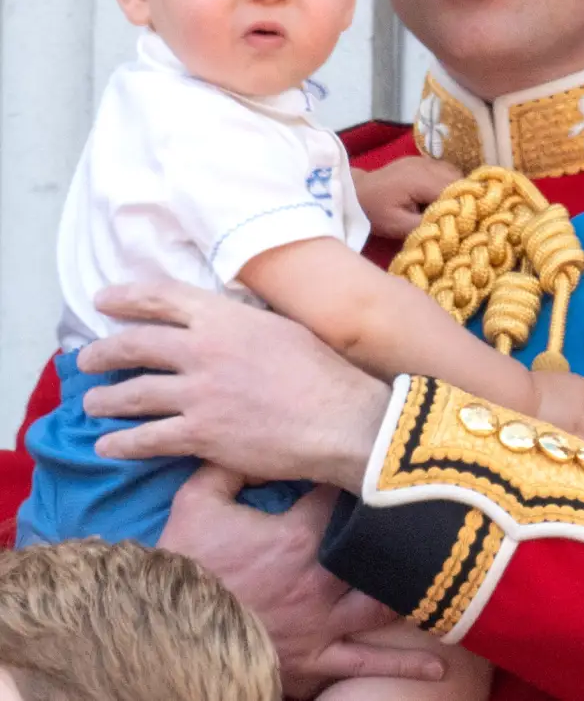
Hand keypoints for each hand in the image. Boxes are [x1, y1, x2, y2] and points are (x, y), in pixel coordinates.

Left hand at [77, 280, 388, 492]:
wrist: (339, 418)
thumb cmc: (321, 370)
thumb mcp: (280, 327)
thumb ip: (241, 323)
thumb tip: (223, 322)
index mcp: (224, 317)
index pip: (162, 298)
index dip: (126, 297)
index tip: (102, 300)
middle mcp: (203, 350)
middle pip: (135, 345)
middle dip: (103, 352)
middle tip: (85, 359)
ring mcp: (198, 394)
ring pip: (133, 393)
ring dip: (105, 399)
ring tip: (91, 403)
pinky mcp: (200, 435)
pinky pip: (147, 439)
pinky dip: (121, 442)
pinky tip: (107, 444)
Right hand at [159, 466, 445, 698]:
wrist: (171, 636)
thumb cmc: (187, 567)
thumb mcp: (197, 501)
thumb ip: (228, 464)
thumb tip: (250, 434)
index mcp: (300, 536)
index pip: (343, 494)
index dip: (360, 473)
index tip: (378, 453)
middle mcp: (323, 578)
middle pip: (376, 547)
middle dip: (400, 527)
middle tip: (431, 507)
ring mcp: (325, 621)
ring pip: (383, 603)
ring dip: (413, 590)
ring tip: (449, 576)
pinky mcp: (320, 658)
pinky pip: (368, 663)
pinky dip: (404, 664)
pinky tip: (441, 667)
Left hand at [352, 157, 460, 238]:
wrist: (355, 192)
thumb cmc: (374, 212)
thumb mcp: (398, 226)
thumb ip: (426, 226)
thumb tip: (452, 229)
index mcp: (420, 180)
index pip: (455, 189)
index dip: (467, 204)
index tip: (474, 219)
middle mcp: (426, 165)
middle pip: (459, 179)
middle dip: (465, 197)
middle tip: (466, 217)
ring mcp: (423, 160)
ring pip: (455, 173)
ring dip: (458, 189)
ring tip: (454, 208)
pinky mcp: (421, 161)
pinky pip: (444, 170)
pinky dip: (449, 183)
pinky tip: (442, 198)